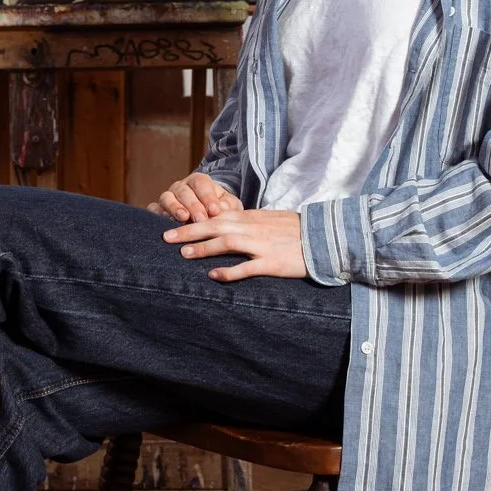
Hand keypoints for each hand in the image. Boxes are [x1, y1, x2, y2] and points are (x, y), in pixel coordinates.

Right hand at [149, 172, 240, 221]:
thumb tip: (222, 208)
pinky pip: (154, 209)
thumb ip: (228, 205)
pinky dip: (158, 215)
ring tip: (183, 218)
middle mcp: (181, 187)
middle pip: (184, 191)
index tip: (215, 211)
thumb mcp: (229, 206)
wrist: (205, 217)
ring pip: (167, 198)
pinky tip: (166, 224)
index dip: (207, 196)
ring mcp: (168, 197)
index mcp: (199, 181)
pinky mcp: (157, 209)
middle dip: (193, 205)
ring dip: (175, 208)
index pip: (201, 184)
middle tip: (201, 219)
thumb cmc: (219, 210)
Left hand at [161, 207, 306, 280]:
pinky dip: (229, 271)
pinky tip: (213, 275)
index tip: (174, 222)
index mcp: (252, 218)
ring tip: (184, 254)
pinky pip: (247, 267)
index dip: (193, 219)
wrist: (326, 239)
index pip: (216, 215)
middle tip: (165, 236)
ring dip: (204, 248)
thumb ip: (249, 223)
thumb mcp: (270, 221)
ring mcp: (263, 245)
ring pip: (227, 242)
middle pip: (214, 225)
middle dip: (189, 230)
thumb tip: (228, 225)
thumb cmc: (297, 232)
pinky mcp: (273, 262)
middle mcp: (254, 228)